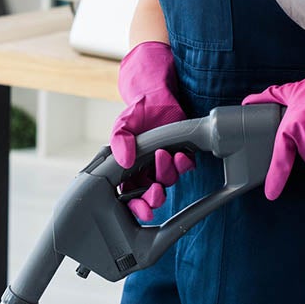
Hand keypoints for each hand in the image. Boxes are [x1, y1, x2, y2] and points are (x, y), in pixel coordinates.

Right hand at [110, 41, 194, 220]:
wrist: (158, 94)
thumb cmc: (138, 110)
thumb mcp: (123, 124)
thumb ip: (119, 141)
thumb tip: (123, 160)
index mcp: (129, 167)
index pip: (129, 195)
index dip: (136, 206)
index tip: (142, 210)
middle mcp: (147, 169)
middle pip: (151, 195)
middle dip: (155, 198)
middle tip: (157, 191)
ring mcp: (165, 164)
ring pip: (168, 181)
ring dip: (167, 172)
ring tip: (165, 155)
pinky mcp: (182, 154)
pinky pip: (185, 167)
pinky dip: (183, 164)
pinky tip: (180, 154)